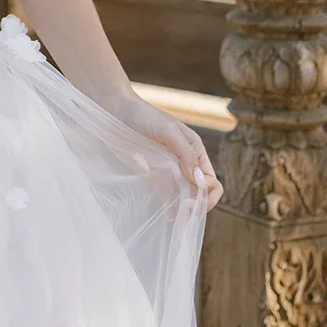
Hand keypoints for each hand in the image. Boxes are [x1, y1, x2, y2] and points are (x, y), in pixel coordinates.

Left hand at [112, 92, 223, 208]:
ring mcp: (169, 170)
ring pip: (186, 196)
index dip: (206, 192)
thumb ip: (185, 153)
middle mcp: (186, 162)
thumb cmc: (143, 115)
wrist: (115, 110)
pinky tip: (167, 215)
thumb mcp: (168, 130)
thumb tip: (200, 180)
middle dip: (199, 204)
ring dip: (184, 209)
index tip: (192, 196)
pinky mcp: (153, 175)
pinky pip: (167, 195)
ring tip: (176, 216)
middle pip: (202, 192)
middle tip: (185, 209)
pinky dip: (170, 207)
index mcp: (195, 150)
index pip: (211, 180)